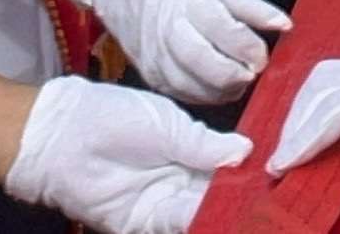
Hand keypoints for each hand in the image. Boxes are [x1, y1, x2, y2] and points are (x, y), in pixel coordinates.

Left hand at [5, 78, 248, 233]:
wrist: (63, 135)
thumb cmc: (113, 117)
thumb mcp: (167, 125)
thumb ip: (205, 145)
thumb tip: (247, 152)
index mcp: (190, 152)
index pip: (227, 169)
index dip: (248, 174)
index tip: (276, 175)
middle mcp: (181, 181)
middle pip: (219, 197)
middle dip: (241, 200)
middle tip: (271, 201)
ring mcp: (163, 205)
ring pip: (203, 215)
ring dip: (224, 214)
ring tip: (252, 212)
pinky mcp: (143, 224)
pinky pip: (177, 227)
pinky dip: (198, 223)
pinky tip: (219, 218)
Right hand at [65, 0, 288, 103]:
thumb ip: (248, 2)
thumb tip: (282, 24)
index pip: (223, 31)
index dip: (250, 47)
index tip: (263, 51)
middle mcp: (167, 30)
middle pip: (208, 65)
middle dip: (238, 73)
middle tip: (254, 68)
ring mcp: (155, 55)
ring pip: (195, 87)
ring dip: (225, 89)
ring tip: (240, 75)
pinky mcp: (149, 72)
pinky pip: (182, 93)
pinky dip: (206, 94)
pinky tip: (219, 83)